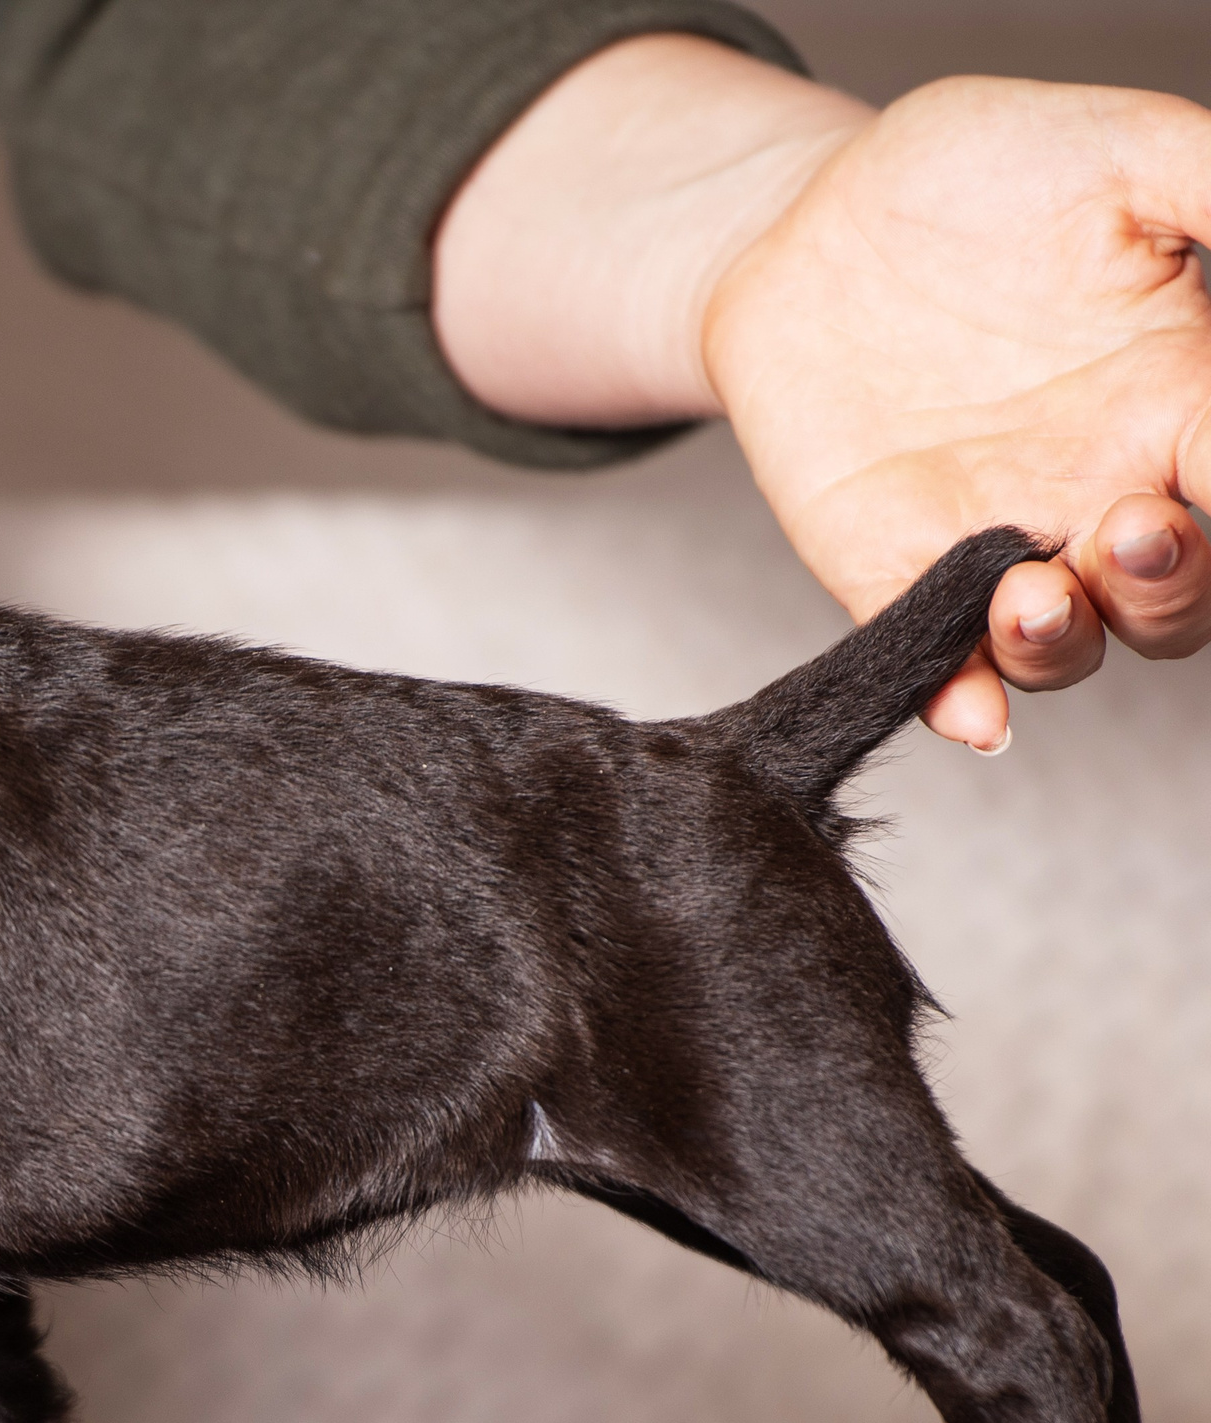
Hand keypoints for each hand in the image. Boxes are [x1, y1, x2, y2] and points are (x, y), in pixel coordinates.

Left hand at [707, 75, 1210, 746]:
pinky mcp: (890, 569)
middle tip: (1139, 533)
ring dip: (1063, 642)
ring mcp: (998, 538)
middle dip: (1169, 585)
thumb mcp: (1116, 152)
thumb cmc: (968, 176)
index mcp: (1183, 396)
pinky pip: (935, 661)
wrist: (806, 219)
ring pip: (1065, 642)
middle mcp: (1104, 486)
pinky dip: (956, 697)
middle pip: (1172, 592)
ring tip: (1035, 597)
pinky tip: (972, 712)